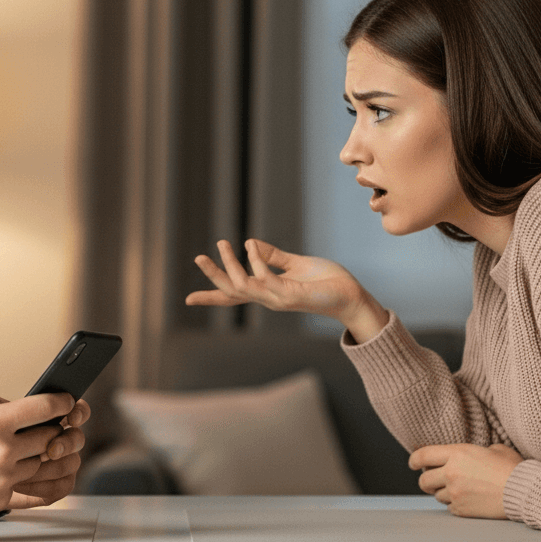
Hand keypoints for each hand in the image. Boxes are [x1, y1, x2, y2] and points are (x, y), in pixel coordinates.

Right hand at [0, 382, 79, 522]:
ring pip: (45, 464)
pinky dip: (55, 485)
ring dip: (53, 455)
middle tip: (60, 425)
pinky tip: (60, 477)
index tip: (67, 402)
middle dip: (59, 429)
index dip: (62, 402)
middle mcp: (3, 451)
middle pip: (50, 437)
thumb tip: (10, 400)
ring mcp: (3, 478)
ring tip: (55, 448)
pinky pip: (39, 494)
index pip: (43, 408)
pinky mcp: (0, 501)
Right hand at [185, 239, 388, 340]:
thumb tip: (250, 243)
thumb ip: (274, 256)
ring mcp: (278, 298)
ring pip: (243, 285)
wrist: (351, 295)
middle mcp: (269, 298)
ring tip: (222, 243)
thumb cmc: (326, 282)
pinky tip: (250, 246)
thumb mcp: (296, 264)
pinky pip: (266, 277)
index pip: (234, 295)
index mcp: (268, 292)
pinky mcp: (291, 294)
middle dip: (213, 277)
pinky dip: (255, 261)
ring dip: (230, 265)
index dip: (212, 295)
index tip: (189, 298)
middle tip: (198, 258)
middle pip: (232, 291)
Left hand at [409, 443, 523, 518]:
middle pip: (424, 480)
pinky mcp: (462, 509)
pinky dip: (455, 505)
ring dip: (444, 493)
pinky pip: (449, 508)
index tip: (412, 464)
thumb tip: (471, 456)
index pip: (422, 456)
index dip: (414, 460)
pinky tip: (468, 500)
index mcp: (457, 453)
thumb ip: (475, 451)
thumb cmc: (513, 468)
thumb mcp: (494, 449)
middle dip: (427, 481)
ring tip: (460, 490)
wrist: (525, 492)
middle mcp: (451, 473)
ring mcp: (455, 493)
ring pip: (436, 496)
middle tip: (433, 481)